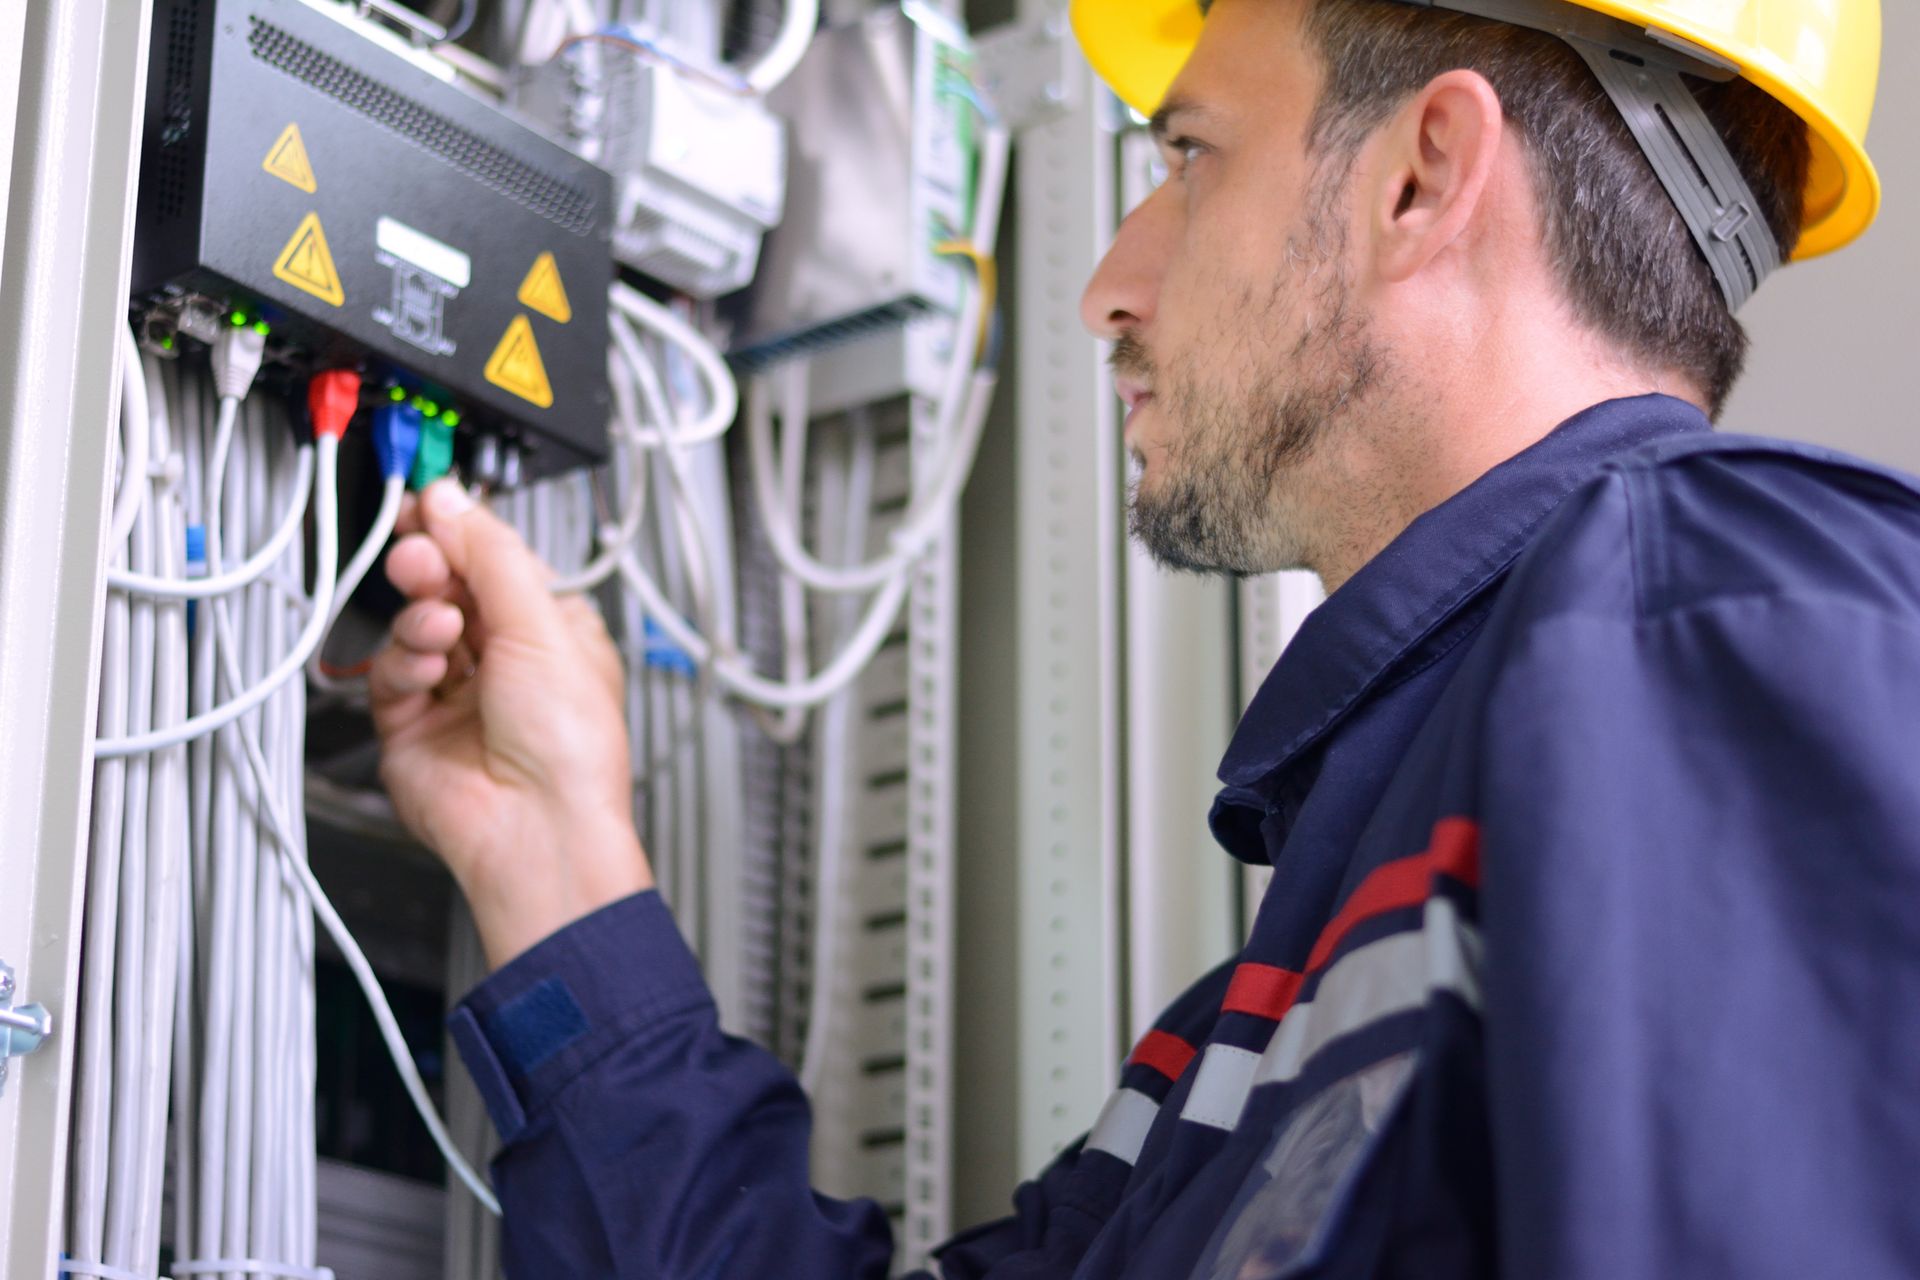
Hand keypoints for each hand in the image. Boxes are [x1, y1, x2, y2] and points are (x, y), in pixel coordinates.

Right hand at [370, 480, 652, 968]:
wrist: (536, 829)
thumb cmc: (570, 748)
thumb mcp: (542, 624)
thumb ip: (491, 554)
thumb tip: (452, 500)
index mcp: (553, 633)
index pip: (498, 565)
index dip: (464, 535)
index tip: (430, 507)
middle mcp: (506, 662)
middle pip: (451, 590)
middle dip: (433, 567)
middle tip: (420, 555)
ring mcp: (457, 695)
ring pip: (417, 626)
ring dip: (422, 616)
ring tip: (439, 625)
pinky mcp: (412, 727)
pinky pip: (392, 674)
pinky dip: (404, 662)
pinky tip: (428, 667)